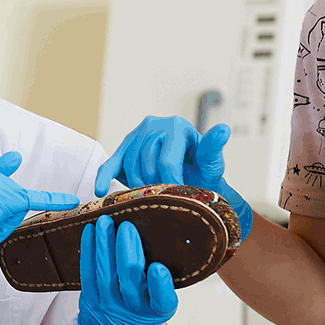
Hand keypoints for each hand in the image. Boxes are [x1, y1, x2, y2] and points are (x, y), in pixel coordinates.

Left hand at [76, 217, 177, 324]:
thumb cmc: (141, 305)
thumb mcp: (159, 299)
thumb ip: (162, 277)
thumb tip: (160, 235)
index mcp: (157, 310)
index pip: (162, 301)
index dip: (160, 285)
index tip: (158, 267)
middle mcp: (133, 311)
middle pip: (130, 280)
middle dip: (128, 251)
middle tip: (127, 227)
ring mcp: (109, 307)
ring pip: (105, 274)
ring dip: (105, 245)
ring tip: (106, 223)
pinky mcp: (90, 299)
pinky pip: (87, 273)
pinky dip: (88, 250)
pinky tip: (90, 232)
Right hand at [95, 116, 252, 239]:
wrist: (190, 175)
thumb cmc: (202, 171)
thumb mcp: (211, 162)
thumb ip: (213, 148)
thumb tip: (224, 129)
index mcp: (178, 127)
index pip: (166, 160)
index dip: (170, 184)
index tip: (177, 199)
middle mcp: (156, 124)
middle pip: (146, 164)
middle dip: (155, 185)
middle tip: (165, 198)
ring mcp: (137, 133)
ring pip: (130, 165)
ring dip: (138, 185)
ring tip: (151, 195)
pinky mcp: (125, 146)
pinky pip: (112, 162)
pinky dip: (104, 175)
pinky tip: (101, 190)